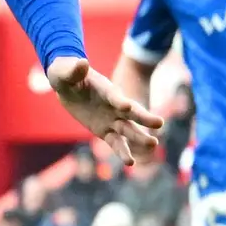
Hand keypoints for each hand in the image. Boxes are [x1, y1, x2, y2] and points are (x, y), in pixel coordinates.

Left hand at [45, 54, 164, 169]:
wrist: (68, 85)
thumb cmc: (68, 75)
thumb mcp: (65, 72)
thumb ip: (74, 70)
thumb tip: (81, 63)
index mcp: (106, 90)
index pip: (115, 96)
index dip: (119, 101)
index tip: (127, 106)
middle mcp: (114, 105)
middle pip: (131, 112)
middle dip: (144, 118)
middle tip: (159, 123)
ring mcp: (112, 119)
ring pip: (128, 130)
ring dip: (139, 137)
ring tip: (152, 144)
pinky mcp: (105, 131)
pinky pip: (115, 142)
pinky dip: (122, 152)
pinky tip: (131, 162)